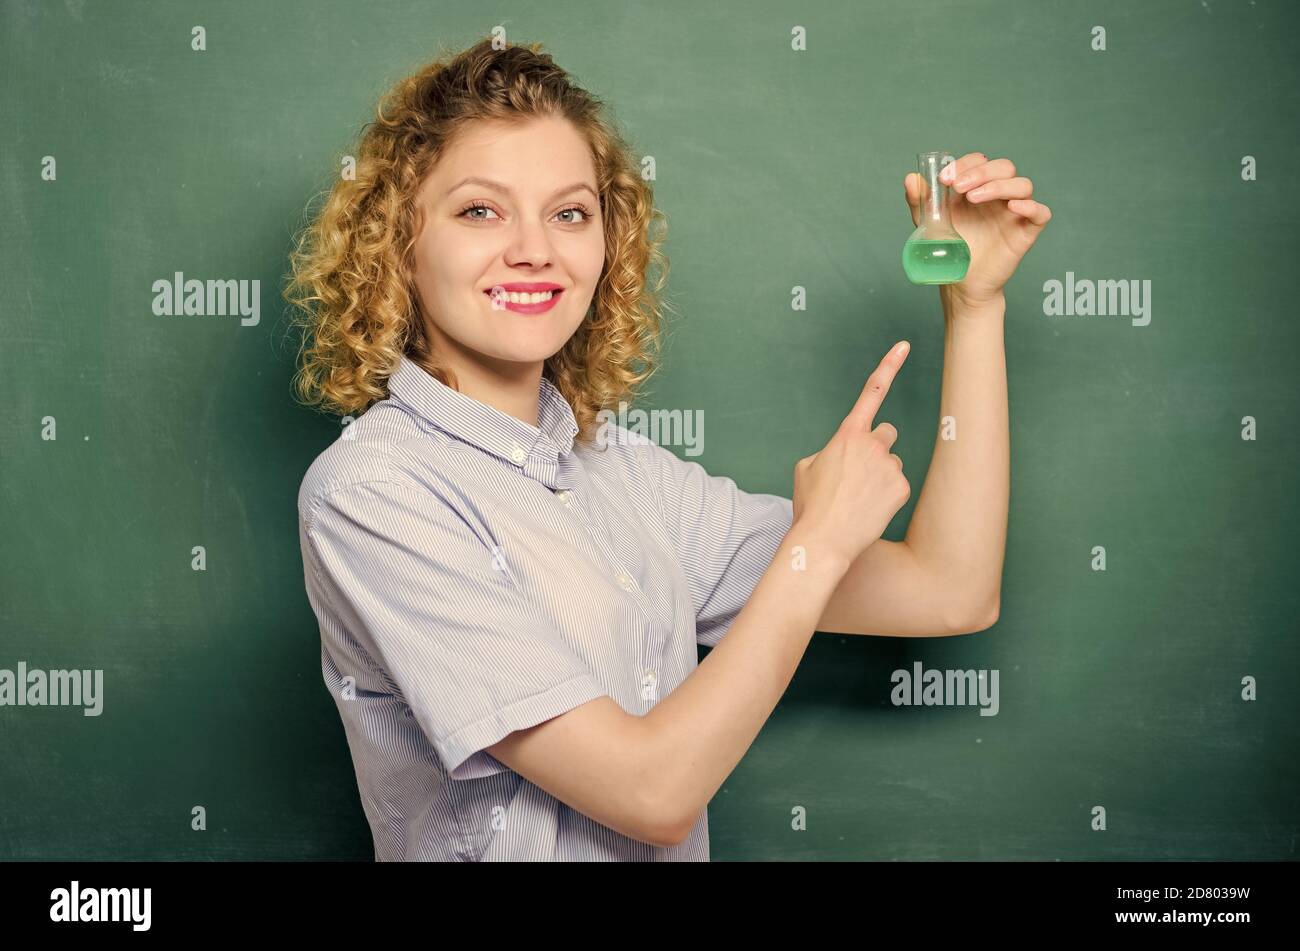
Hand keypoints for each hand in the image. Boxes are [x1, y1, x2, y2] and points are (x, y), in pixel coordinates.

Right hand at [792, 341, 911, 567]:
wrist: (824, 540)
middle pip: (887, 433)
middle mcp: (873, 445)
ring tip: (859, 498)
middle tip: (860, 473)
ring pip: (892, 462)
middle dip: (877, 448)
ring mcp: (890, 466)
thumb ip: (829, 450)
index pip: (872, 391)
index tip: (904, 344)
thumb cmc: (810, 505)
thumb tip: (843, 454)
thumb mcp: (806, 469)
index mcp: (847, 434)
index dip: (889, 365)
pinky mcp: (902, 489)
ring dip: (881, 474)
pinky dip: (887, 495)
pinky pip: (898, 484)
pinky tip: (870, 509)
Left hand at [904, 151, 1051, 309]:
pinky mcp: (1026, 231)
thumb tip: (911, 178)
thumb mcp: (929, 223)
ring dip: (999, 185)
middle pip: (1004, 167)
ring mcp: (1014, 212)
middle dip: (981, 172)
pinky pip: (1041, 212)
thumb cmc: (948, 250)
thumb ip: (920, 200)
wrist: (959, 283)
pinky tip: (1012, 207)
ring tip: (974, 198)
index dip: (965, 164)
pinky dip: (1031, 206)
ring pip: (1022, 185)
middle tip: (959, 187)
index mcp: (977, 187)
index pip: (980, 161)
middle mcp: (998, 195)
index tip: (945, 179)